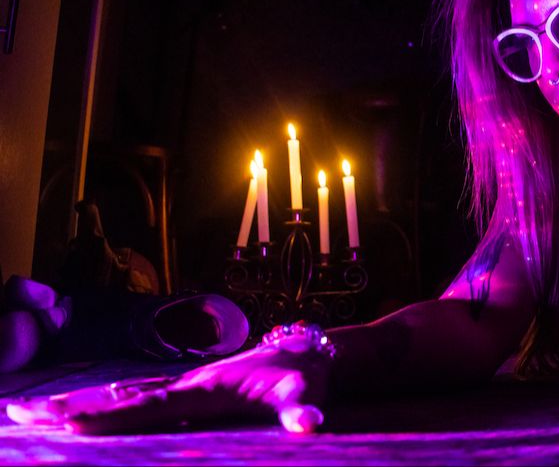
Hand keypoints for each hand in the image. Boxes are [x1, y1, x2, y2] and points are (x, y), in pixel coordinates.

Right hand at [6, 333, 333, 434]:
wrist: (307, 351)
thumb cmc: (303, 376)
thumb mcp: (304, 395)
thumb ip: (303, 410)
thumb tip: (312, 423)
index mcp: (203, 390)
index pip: (148, 406)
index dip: (110, 416)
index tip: (67, 423)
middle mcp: (184, 386)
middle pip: (116, 399)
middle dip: (67, 408)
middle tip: (14, 413)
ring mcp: (181, 388)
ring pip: (117, 398)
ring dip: (71, 406)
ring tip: (22, 413)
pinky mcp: (183, 392)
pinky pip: (131, 401)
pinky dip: (98, 407)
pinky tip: (73, 414)